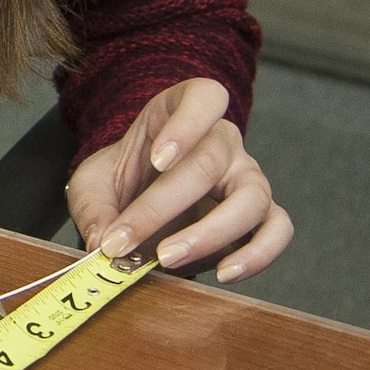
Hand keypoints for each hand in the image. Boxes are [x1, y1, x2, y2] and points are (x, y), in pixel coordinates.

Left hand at [66, 78, 291, 281]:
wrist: (140, 207)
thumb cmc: (122, 184)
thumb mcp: (92, 185)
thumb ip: (93, 208)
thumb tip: (102, 240)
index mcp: (180, 114)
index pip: (203, 97)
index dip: (186, 124)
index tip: (157, 159)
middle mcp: (222, 141)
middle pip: (209, 163)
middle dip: (162, 206)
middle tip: (125, 240)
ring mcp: (247, 177)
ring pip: (251, 198)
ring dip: (208, 234)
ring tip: (167, 259)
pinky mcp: (263, 215)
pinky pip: (278, 231)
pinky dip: (257, 254)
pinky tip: (224, 272)